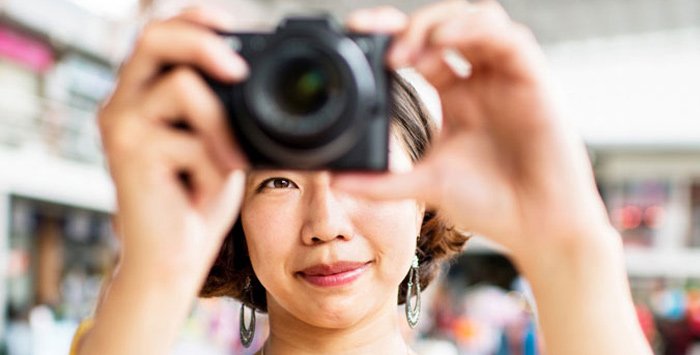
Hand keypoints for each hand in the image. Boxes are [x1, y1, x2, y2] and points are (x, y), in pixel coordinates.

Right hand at [99, 8, 247, 285]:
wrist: (172, 258)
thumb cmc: (197, 201)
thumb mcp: (218, 144)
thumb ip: (222, 109)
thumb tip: (251, 72)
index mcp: (144, 95)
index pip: (161, 34)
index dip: (196, 20)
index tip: (233, 25)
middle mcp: (124, 102)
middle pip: (155, 36)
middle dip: (204, 41)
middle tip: (240, 70)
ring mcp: (122, 125)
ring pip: (181, 85)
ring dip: (221, 127)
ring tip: (229, 164)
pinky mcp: (130, 152)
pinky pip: (192, 139)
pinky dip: (214, 166)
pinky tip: (204, 192)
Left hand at [337, 1, 611, 262]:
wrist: (538, 228)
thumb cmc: (491, 205)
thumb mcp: (425, 185)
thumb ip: (382, 182)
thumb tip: (335, 182)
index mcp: (454, 96)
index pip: (421, 49)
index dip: (391, 34)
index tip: (358, 32)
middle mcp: (480, 81)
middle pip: (447, 24)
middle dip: (412, 26)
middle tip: (386, 49)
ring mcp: (506, 78)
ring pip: (478, 19)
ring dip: (440, 23)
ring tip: (409, 51)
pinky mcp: (533, 80)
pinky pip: (509, 38)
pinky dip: (475, 30)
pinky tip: (445, 42)